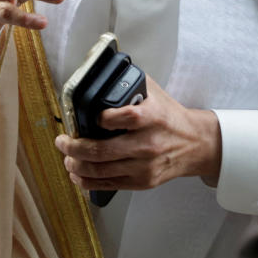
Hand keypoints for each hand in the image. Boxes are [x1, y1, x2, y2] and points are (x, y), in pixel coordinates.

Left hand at [54, 77, 221, 191]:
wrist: (195, 144)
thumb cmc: (170, 117)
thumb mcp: (154, 93)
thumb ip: (129, 83)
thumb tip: (102, 73)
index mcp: (152, 117)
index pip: (123, 117)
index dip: (100, 118)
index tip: (90, 116)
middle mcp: (148, 144)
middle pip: (102, 151)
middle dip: (74, 147)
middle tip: (63, 141)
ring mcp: (144, 166)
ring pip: (100, 170)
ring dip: (76, 165)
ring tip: (67, 157)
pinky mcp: (142, 182)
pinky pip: (108, 184)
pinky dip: (87, 181)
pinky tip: (78, 174)